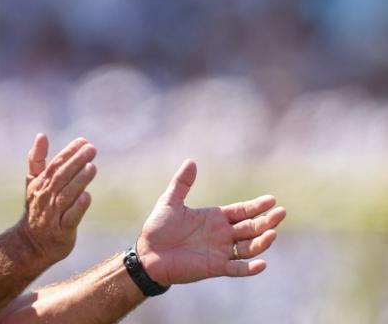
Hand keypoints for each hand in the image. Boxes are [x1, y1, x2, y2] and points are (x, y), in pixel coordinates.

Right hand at [17, 134, 97, 265]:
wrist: (30, 243)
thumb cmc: (37, 207)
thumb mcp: (33, 182)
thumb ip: (37, 158)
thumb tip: (41, 135)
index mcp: (40, 185)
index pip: (54, 166)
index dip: (68, 153)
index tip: (83, 141)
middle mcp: (45, 198)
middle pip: (60, 178)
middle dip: (76, 162)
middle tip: (91, 149)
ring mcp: (52, 215)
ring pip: (65, 196)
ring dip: (78, 181)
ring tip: (92, 167)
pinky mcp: (61, 232)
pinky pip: (69, 218)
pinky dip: (78, 208)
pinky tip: (87, 196)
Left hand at [136, 159, 286, 285]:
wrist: (148, 253)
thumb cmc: (158, 227)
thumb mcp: (170, 202)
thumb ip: (182, 183)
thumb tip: (191, 161)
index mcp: (215, 218)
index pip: (242, 211)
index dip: (257, 206)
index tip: (271, 200)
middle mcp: (222, 234)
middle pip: (251, 227)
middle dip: (266, 221)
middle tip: (280, 212)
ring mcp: (221, 251)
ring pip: (249, 248)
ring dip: (261, 242)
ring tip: (272, 233)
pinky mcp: (215, 267)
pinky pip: (237, 269)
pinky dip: (250, 268)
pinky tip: (261, 264)